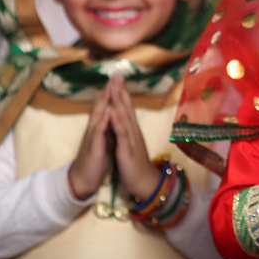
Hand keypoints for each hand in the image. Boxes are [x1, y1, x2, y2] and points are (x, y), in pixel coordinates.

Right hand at [68, 82, 112, 199]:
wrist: (84, 180)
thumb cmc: (95, 160)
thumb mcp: (103, 141)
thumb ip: (106, 128)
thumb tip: (111, 116)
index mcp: (99, 128)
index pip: (105, 107)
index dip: (111, 93)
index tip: (118, 79)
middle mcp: (95, 129)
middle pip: (100, 106)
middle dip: (108, 91)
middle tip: (115, 76)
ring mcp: (93, 138)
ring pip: (98, 116)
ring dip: (104, 101)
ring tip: (111, 87)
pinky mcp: (94, 148)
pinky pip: (98, 132)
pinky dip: (103, 121)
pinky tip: (108, 111)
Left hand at [107, 76, 161, 201]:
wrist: (145, 183)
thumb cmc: (136, 165)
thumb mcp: (131, 145)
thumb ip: (128, 132)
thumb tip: (124, 120)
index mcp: (132, 131)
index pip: (127, 108)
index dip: (122, 93)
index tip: (118, 78)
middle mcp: (133, 131)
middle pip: (127, 108)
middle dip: (122, 91)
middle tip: (118, 75)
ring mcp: (131, 140)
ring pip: (125, 117)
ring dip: (120, 101)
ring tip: (115, 86)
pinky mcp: (127, 150)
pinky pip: (122, 133)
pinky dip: (117, 121)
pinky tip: (113, 110)